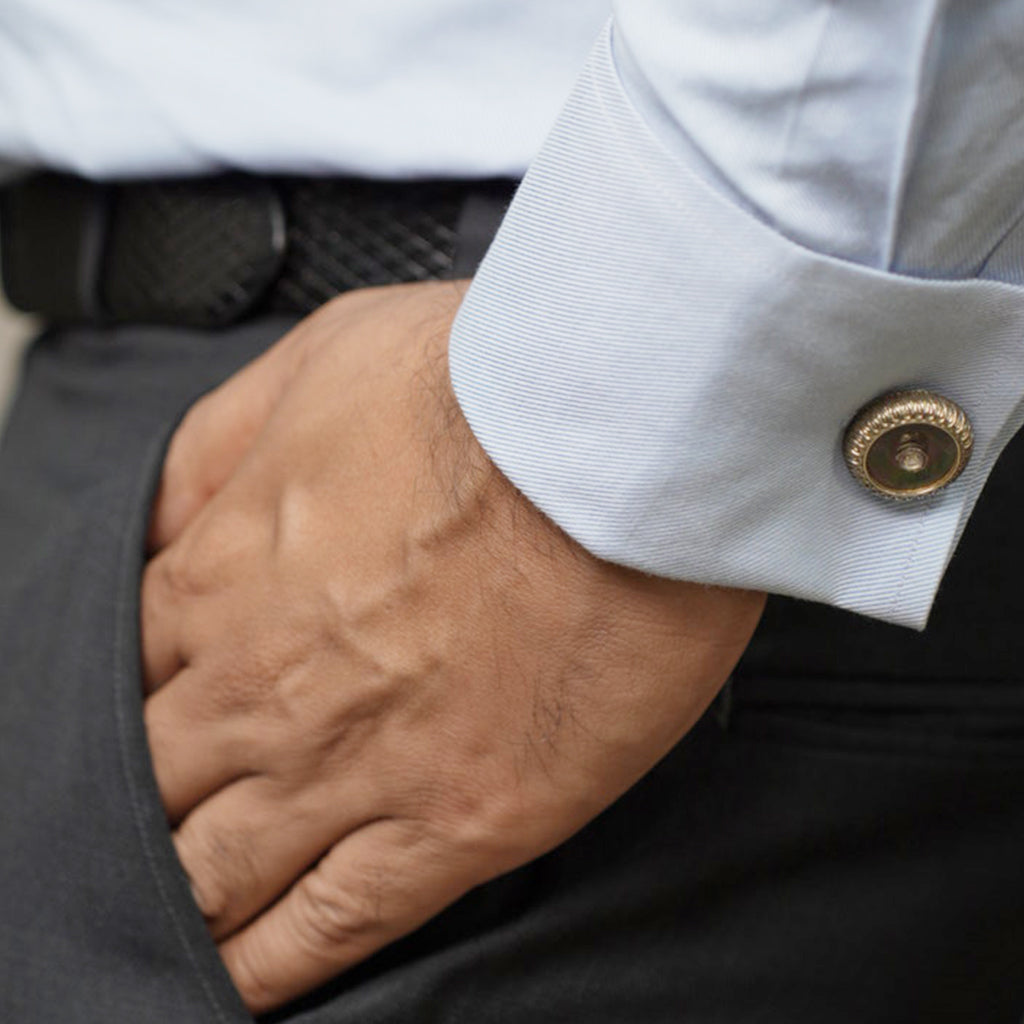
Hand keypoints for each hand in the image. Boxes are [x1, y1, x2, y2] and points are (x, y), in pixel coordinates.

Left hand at [141, 281, 764, 1012]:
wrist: (619, 436)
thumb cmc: (485, 381)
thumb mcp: (316, 361)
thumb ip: (216, 450)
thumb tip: (160, 524)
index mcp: (228, 575)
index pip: (126, 679)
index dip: (126, 716)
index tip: (142, 741)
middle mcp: (268, 688)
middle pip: (158, 785)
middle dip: (142, 814)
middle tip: (150, 839)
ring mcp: (358, 765)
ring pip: (223, 873)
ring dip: (188, 904)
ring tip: (176, 933)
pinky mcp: (460, 821)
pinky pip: (333, 925)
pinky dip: (273, 967)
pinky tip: (246, 986)